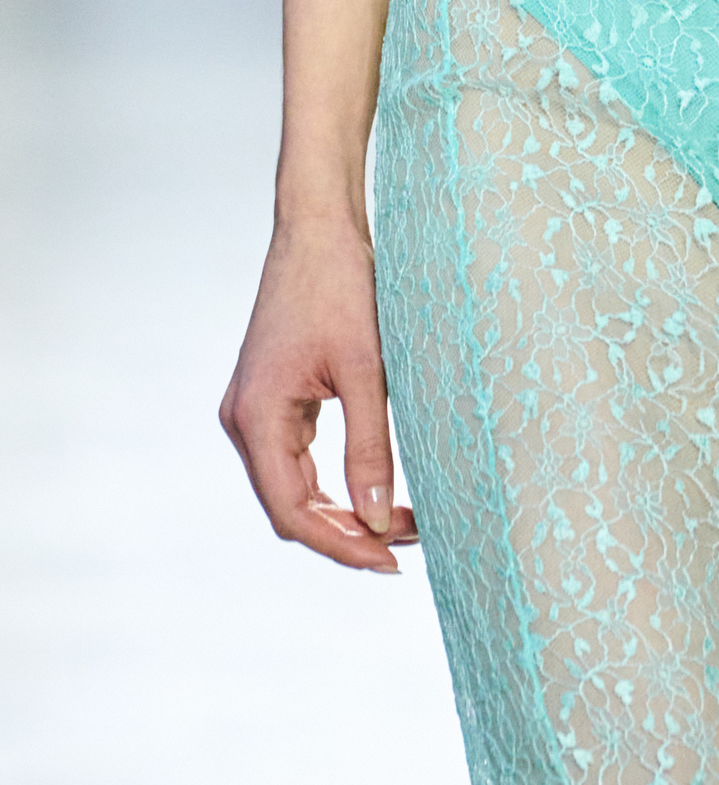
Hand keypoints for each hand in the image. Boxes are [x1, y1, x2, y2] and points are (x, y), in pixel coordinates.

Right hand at [219, 217, 418, 571]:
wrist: (319, 223)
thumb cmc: (341, 283)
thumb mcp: (366, 368)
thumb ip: (370, 447)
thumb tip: (381, 520)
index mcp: (256, 417)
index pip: (293, 513)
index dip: (342, 545)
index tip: (392, 562)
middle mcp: (244, 419)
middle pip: (290, 506)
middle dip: (347, 531)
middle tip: (408, 546)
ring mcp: (254, 408)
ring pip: (293, 486)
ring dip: (341, 508)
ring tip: (402, 523)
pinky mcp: (272, 395)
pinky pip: (297, 457)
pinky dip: (332, 480)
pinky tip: (374, 487)